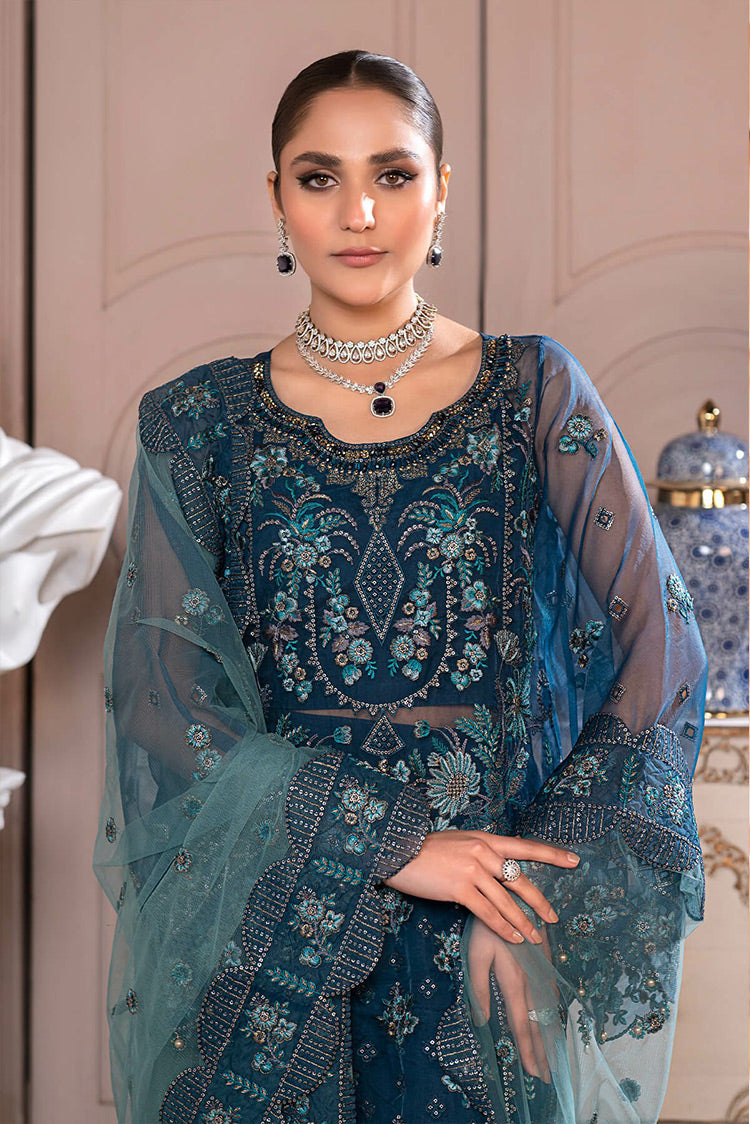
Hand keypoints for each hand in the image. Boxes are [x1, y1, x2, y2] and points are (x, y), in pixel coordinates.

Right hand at [383, 829, 578, 943]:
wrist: (398, 850)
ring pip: (507, 901)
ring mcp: (472, 869)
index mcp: (485, 838)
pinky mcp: (459, 888)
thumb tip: (500, 866)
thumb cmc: (425, 849)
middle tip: (554, 918)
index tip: (574, 860)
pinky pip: (488, 912)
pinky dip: (503, 927)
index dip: (551, 854)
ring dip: (523, 922)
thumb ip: (481, 852)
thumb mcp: (459, 842)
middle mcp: (483, 851)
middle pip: (520, 879)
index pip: (525, 846)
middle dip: (540, 901)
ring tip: (535, 938)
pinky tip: (513, 938)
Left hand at [467, 918, 552, 1081]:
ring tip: (550, 1057)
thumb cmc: (486, 926)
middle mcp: (531, 980)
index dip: (527, 1050)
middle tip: (546, 1076)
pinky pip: (550, 994)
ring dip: (549, 1034)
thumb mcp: (476, 955)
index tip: (534, 1073)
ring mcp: (541, 971)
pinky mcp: (545, 961)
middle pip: (538, 1022)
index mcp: (514, 981)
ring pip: (547, 1010)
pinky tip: (551, 1021)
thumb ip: (478, 989)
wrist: (511, 895)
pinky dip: (551, 1013)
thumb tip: (482, 1022)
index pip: (522, 1024)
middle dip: (542, 1050)